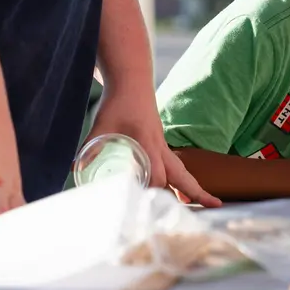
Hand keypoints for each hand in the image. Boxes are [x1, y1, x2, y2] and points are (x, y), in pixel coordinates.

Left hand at [89, 83, 220, 207]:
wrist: (132, 81)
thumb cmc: (118, 102)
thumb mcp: (101, 125)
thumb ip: (90, 147)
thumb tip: (74, 169)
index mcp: (148, 143)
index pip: (158, 174)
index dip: (156, 191)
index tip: (152, 207)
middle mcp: (160, 146)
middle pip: (181, 174)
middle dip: (196, 191)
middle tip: (215, 205)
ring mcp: (163, 144)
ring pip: (182, 169)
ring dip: (192, 186)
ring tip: (205, 202)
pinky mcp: (160, 142)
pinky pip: (176, 163)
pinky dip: (182, 177)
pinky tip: (182, 189)